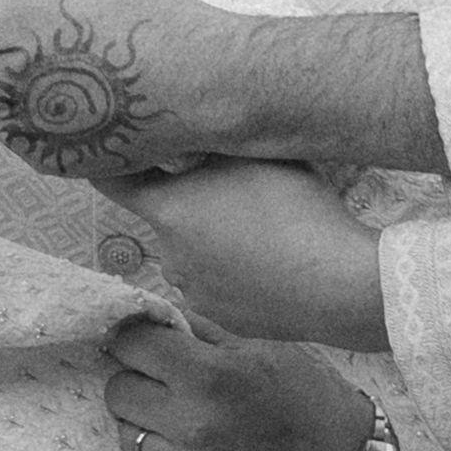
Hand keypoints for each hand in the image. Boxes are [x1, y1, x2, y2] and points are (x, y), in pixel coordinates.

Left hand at [100, 160, 390, 347]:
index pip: (111, 180)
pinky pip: (221, 286)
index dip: (112, 161)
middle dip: (191, 201)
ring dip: (215, 241)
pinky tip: (275, 263)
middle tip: (236, 191)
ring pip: (195, 254)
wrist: (339, 283)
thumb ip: (210, 142)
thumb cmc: (297, 208)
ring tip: (265, 232)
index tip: (119, 149)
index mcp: (166, 210)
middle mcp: (168, 256)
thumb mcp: (253, 153)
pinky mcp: (224, 319)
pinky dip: (238, 274)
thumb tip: (185, 132)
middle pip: (167, 216)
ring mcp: (195, 292)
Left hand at [100, 320, 374, 450]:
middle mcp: (193, 425)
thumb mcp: (262, 347)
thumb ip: (200, 330)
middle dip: (138, 381)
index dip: (133, 340)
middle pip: (118, 392)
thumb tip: (148, 316)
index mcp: (210, 375)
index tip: (145, 345)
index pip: (128, 344)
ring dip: (147, 425)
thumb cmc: (308, 397)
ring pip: (126, 437)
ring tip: (186, 422)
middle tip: (169, 386)